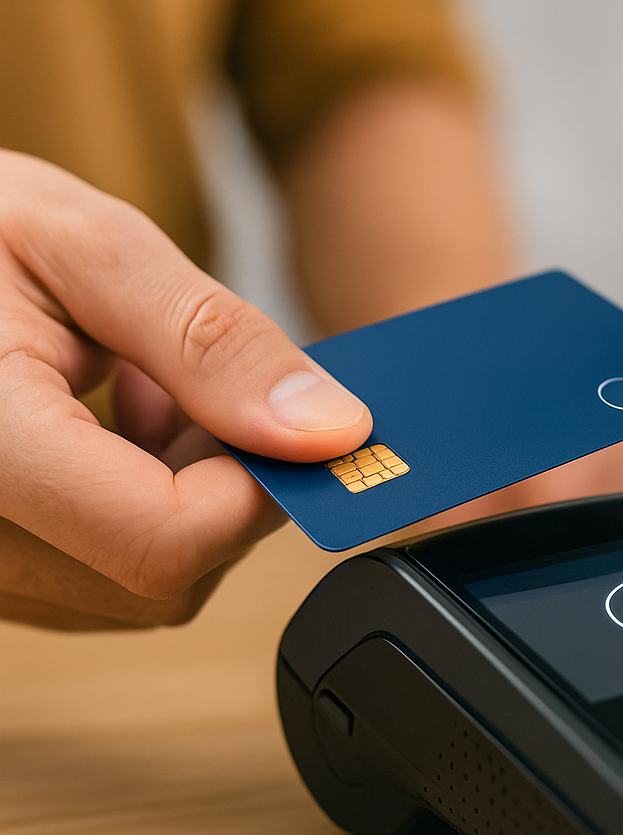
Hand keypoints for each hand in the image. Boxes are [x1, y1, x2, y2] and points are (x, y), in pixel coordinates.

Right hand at [0, 150, 371, 628]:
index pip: (164, 540)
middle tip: (193, 383)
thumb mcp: (82, 243)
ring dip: (181, 499)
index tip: (286, 421)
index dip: (255, 487)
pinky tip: (108, 430)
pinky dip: (135, 511)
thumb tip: (327, 431)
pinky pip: (96, 580)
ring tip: (138, 394)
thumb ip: (210, 341)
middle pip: (163, 578)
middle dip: (219, 485)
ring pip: (139, 590)